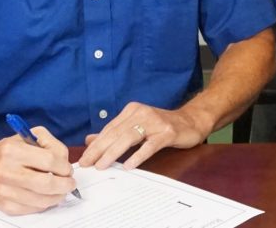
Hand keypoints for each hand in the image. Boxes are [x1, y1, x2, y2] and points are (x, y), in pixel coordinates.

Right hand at [0, 126, 76, 215]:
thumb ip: (51, 144)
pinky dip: (44, 204)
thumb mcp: (29, 136)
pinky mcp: (3, 205)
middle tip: (70, 183)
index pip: (49, 160)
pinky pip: (31, 209)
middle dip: (65, 185)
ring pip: (40, 200)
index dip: (64, 167)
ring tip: (62, 191)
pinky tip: (47, 197)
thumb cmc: (10, 149)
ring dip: (57, 197)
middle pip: (45, 183)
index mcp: (12, 150)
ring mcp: (3, 191)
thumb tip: (65, 163)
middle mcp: (5, 171)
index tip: (68, 169)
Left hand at [80, 102, 210, 169]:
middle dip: (99, 149)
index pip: (110, 128)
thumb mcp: (136, 126)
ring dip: (113, 152)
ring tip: (101, 165)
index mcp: (132, 111)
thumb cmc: (162, 126)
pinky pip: (150, 145)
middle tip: (87, 164)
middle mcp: (142, 113)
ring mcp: (155, 122)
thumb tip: (90, 139)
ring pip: (129, 137)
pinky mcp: (167, 133)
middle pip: (117, 133)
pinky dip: (138, 155)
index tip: (84, 159)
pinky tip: (129, 165)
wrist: (191, 121)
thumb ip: (115, 132)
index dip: (96, 144)